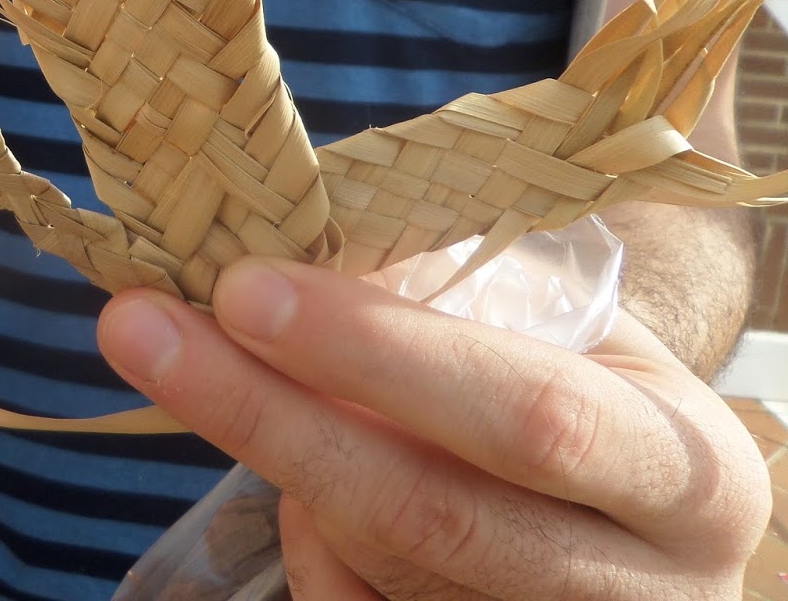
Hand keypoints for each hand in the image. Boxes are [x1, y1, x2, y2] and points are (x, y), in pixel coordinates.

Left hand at [96, 258, 770, 599]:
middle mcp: (644, 589)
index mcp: (684, 471)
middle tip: (138, 326)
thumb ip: (440, 297)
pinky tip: (309, 486)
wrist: (638, 492)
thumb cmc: (581, 376)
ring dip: (286, 463)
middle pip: (427, 512)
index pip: (527, 415)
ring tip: (250, 376)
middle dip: (265, 414)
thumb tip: (270, 254)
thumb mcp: (557, 327)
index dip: (377, 353)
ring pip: (375, 562)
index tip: (242, 285)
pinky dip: (306, 541)